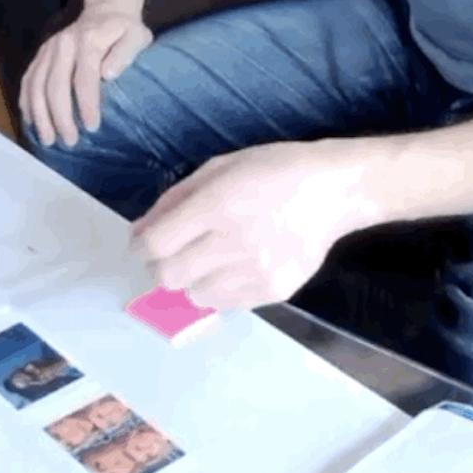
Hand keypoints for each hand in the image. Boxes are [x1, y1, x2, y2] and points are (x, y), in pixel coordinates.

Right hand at [19, 7, 152, 146]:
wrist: (104, 8)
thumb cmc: (124, 29)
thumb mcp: (137, 36)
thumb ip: (125, 53)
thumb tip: (108, 75)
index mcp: (88, 41)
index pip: (84, 78)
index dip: (86, 105)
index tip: (92, 128)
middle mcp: (63, 44)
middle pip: (55, 85)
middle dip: (60, 117)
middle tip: (70, 141)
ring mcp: (48, 49)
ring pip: (36, 85)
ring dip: (40, 115)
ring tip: (48, 139)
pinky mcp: (41, 54)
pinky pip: (28, 80)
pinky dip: (27, 102)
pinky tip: (31, 122)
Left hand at [128, 139, 382, 310]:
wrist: (332, 191)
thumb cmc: (271, 169)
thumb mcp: (219, 167)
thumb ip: (175, 199)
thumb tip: (140, 232)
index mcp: (217, 205)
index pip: (156, 244)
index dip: (141, 246)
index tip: (145, 242)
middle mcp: (234, 242)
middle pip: (169, 276)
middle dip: (163, 264)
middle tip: (177, 251)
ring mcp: (256, 272)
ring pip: (196, 296)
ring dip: (193, 279)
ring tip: (212, 258)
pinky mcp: (275, 292)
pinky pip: (228, 304)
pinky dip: (222, 288)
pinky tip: (238, 266)